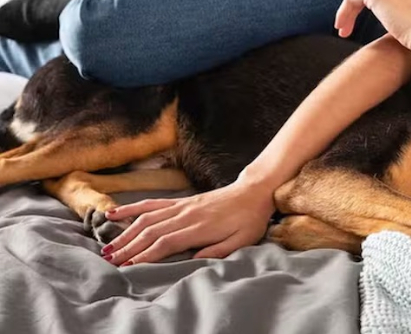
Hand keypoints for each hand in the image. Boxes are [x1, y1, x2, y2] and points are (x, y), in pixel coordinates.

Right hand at [101, 180, 273, 265]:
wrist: (253, 192)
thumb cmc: (249, 219)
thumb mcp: (242, 239)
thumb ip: (220, 250)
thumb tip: (197, 258)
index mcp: (199, 228)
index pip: (165, 243)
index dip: (145, 255)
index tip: (128, 267)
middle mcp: (186, 215)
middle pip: (150, 232)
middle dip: (128, 248)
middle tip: (110, 261)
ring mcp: (181, 206)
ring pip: (146, 218)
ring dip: (125, 232)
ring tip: (108, 246)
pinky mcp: (180, 201)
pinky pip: (152, 204)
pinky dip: (131, 209)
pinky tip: (113, 213)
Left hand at [334, 0, 410, 52]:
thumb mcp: (409, 22)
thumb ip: (397, 17)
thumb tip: (390, 24)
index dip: (362, 8)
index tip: (356, 26)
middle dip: (352, 10)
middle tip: (345, 30)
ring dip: (346, 13)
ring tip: (342, 31)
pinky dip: (344, 12)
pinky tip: (342, 28)